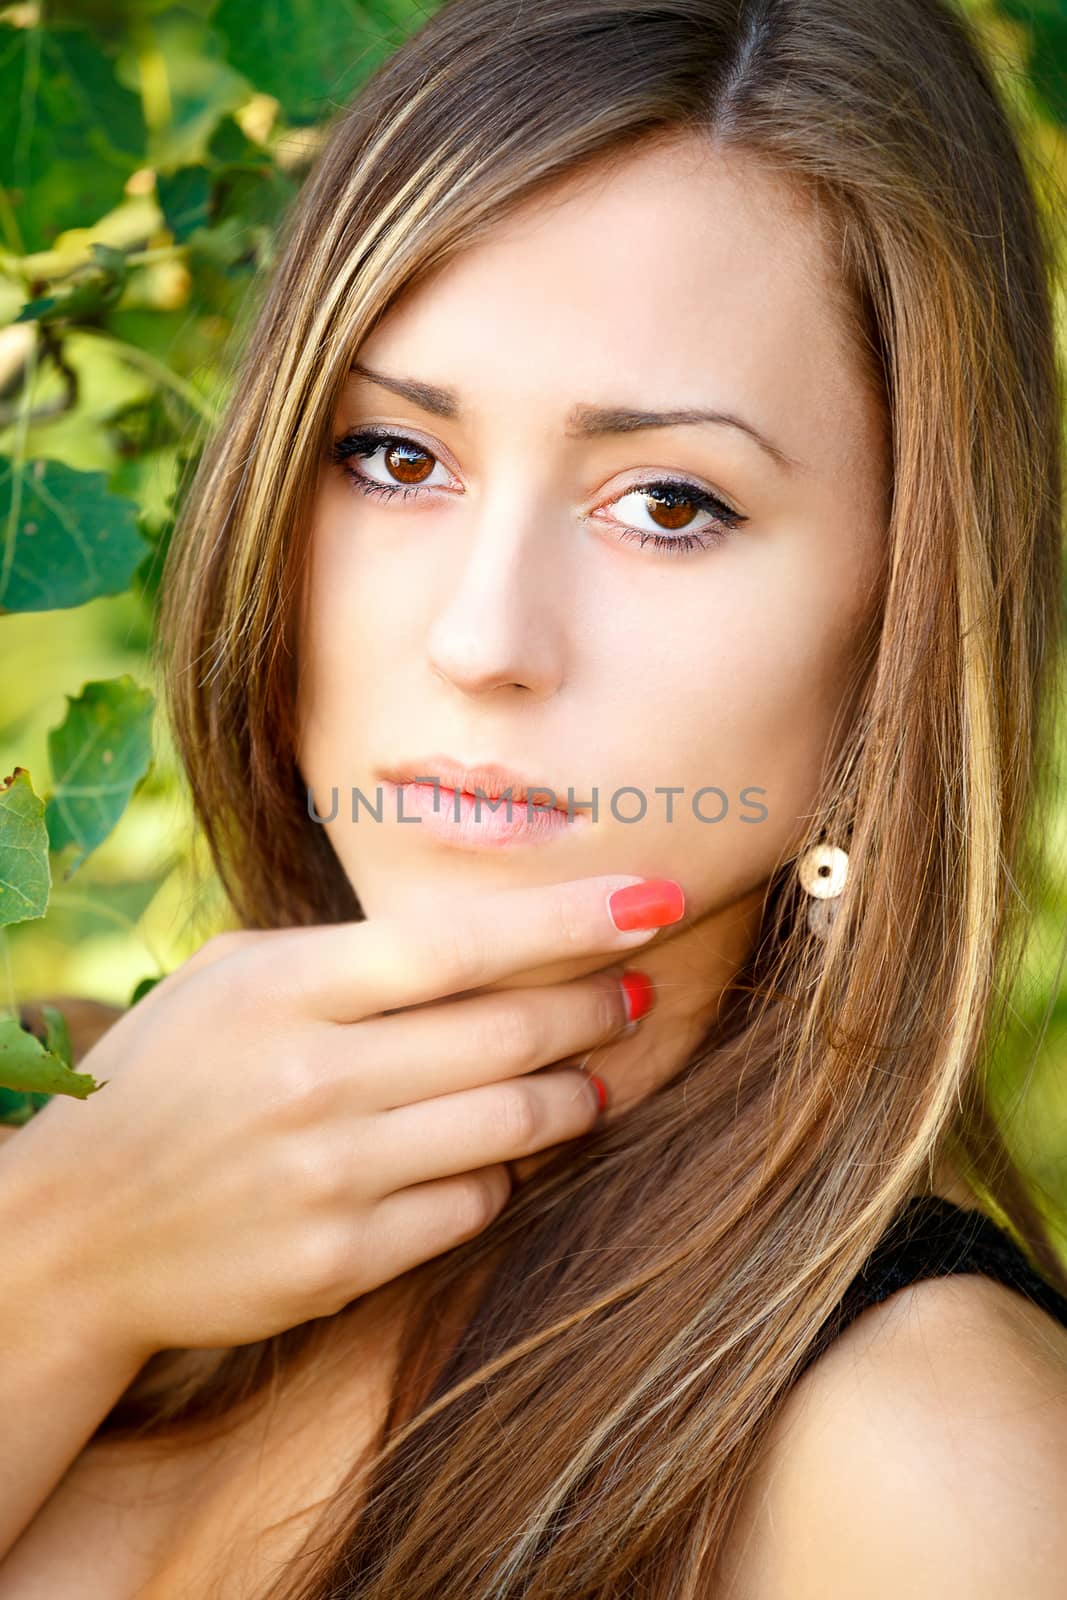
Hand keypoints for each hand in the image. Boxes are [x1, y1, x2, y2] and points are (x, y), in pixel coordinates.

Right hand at [0, 874, 674, 1359]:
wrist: (76, 1232)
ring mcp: (329, 1175)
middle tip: (639, 993)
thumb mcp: (235, 979)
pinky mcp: (338, 1261)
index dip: (572, 920)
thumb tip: (490, 944)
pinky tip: (502, 1155)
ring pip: (508, 1125)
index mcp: (290, 987)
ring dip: (575, 1097)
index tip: (654, 898)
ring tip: (596, 1078)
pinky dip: (502, 1175)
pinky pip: (470, 1208)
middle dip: (598, 1009)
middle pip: (508, 1034)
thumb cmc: (168, 1078)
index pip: (463, 943)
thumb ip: (350, 955)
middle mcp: (315, 1077)